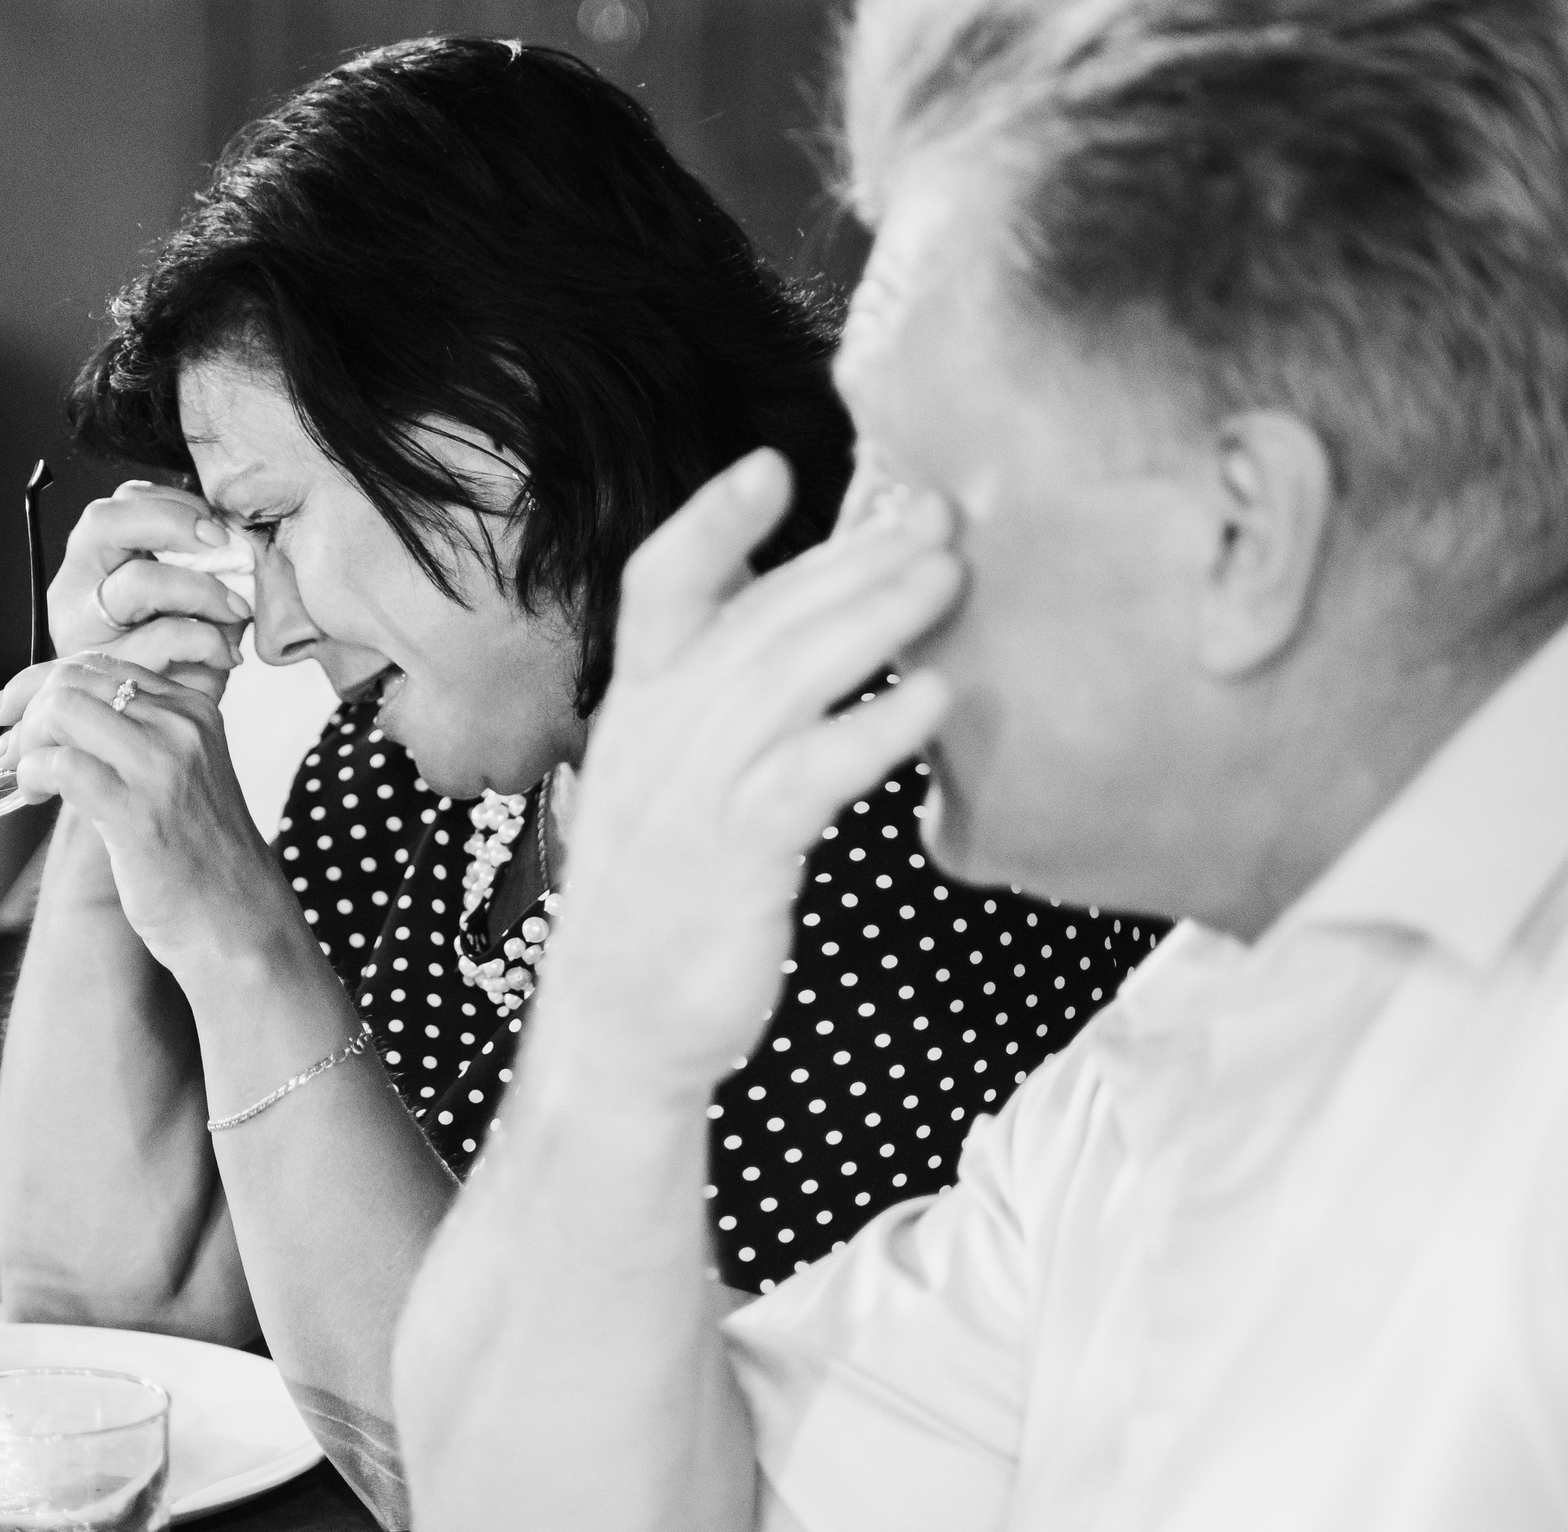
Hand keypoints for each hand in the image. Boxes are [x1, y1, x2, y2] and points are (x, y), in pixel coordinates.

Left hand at [0, 654, 304, 980]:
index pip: (101, 664)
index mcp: (194, 709)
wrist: (238, 920)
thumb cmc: (203, 857)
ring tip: (27, 777)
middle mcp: (182, 725)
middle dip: (25, 708)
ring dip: (26, 741)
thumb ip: (136, 737)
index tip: (13, 712)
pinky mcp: (138, 811)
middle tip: (8, 749)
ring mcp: (162, 764)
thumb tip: (55, 715)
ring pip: (62, 709)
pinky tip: (36, 796)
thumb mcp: (183, 775)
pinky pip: (60, 765)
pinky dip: (32, 775)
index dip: (42, 682)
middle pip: (74, 678)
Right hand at [46, 480, 254, 700]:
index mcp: (93, 564)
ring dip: (202, 589)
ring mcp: (83, 631)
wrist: (162, 738)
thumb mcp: (192, 607)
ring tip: (237, 611)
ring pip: (138, 582)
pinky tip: (227, 654)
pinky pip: (164, 638)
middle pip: (106, 521)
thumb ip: (203, 571)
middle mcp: (75, 591)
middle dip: (175, 524)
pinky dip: (207, 640)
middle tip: (225, 547)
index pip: (120, 502)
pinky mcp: (108, 672)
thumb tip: (238, 548)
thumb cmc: (181, 666)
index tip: (220, 527)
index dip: (174, 502)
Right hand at [532, 449, 961, 1097]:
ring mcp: (692, 792)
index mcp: (635, 709)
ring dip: (875, 617)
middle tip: (936, 516)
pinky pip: (812, 772)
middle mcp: (655, 734)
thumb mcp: (671, 792)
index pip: (660, 584)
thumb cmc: (664, 907)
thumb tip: (793, 647)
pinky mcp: (736, 855)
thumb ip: (718, 714)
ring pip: (788, 675)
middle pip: (756, 614)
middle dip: (849, 557)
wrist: (617, 1031)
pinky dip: (874, 728)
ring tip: (950, 577)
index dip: (713, 519)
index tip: (775, 465)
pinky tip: (932, 699)